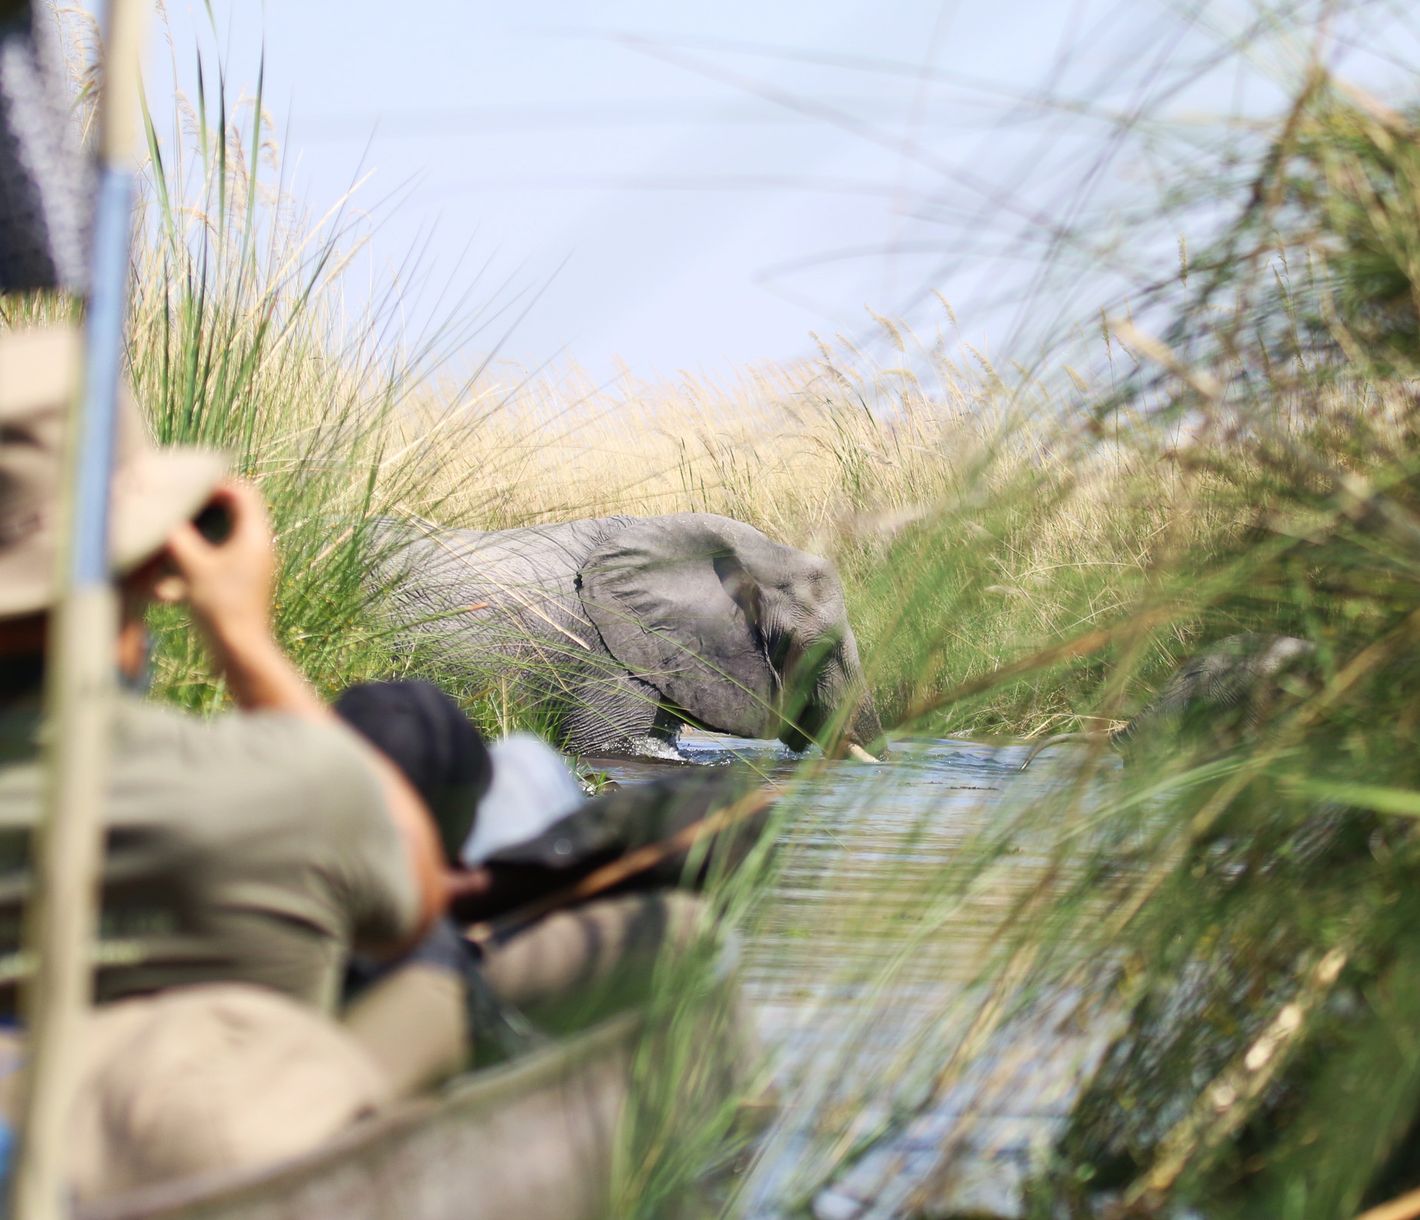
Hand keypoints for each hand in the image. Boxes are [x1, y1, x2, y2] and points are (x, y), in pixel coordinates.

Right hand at [155, 480, 276, 654]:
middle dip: (205, 505)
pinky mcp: (244, 580)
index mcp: (255, 535)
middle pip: (236, 509)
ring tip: (174, 530)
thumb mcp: (193, 566)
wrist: (241, 650)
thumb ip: (177, 536)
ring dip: (201, 529)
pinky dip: (202, 553)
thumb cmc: (221, 607)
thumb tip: (161, 515)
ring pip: (227, 532)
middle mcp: (260, 545)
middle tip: (177, 504)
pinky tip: (178, 565)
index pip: (243, 491)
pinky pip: (223, 554)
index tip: (186, 487)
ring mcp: (254, 563)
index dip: (215, 483)